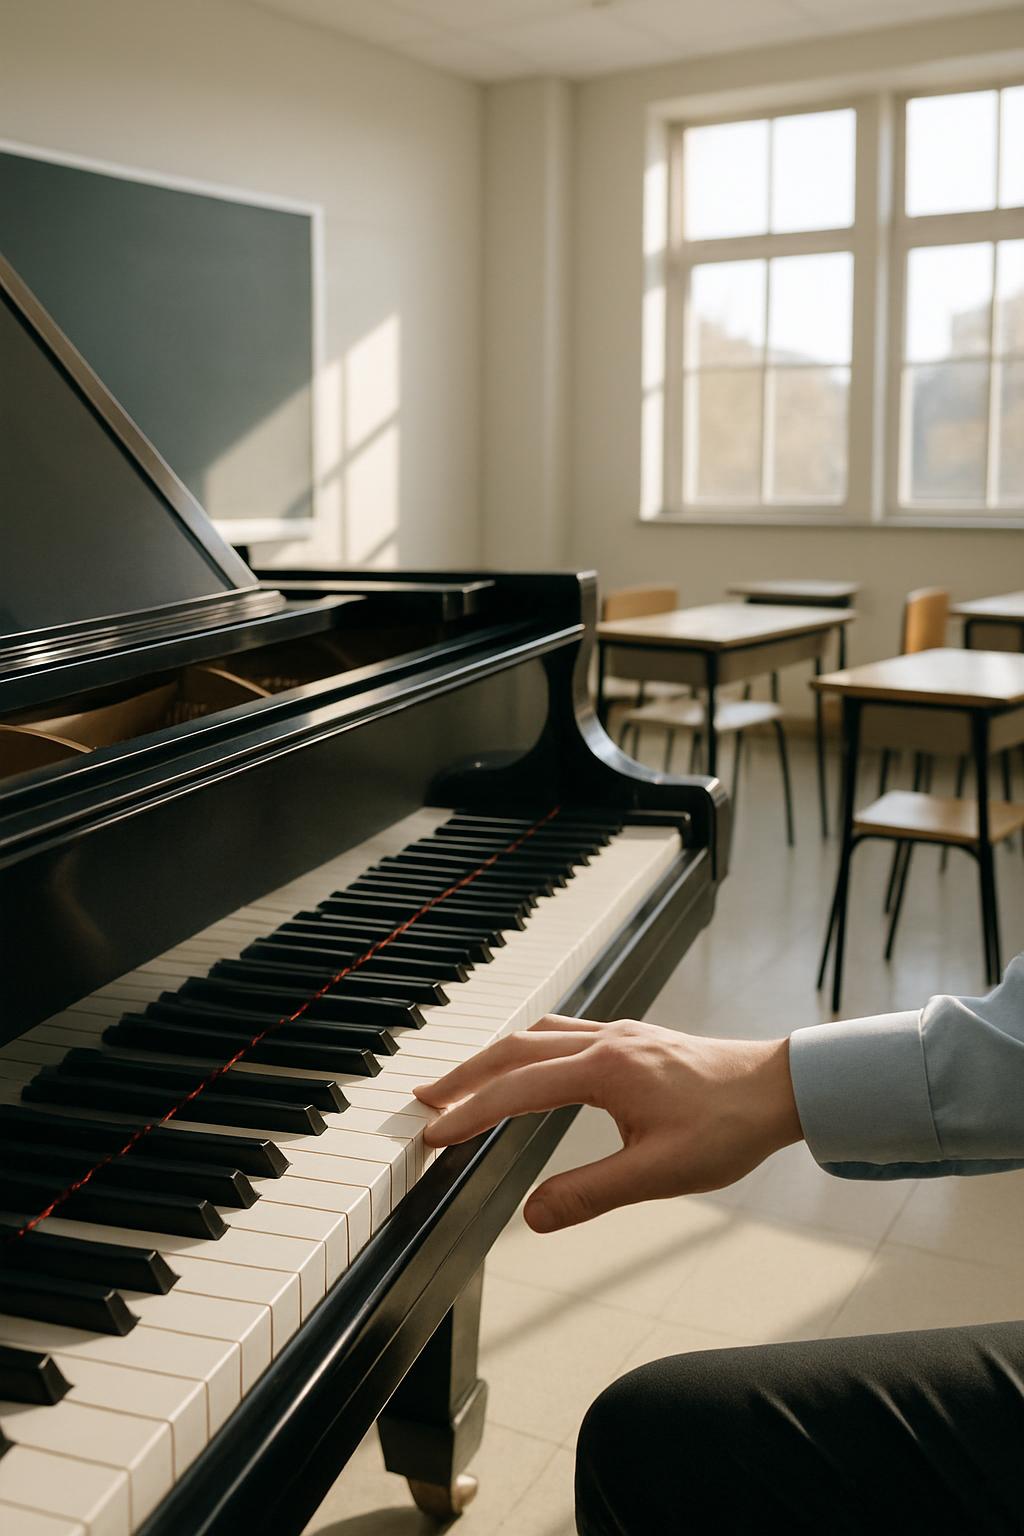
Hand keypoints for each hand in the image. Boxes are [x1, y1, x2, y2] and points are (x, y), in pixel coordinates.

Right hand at [414, 1016, 802, 1233]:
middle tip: (424, 1100)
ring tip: (462, 1081)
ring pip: (537, 1034)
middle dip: (464, 1075)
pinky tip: (529, 1063)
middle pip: (515, 1049)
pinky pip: (563, 1032)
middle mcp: (604, 1041)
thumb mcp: (659, 1174)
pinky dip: (528, 1047)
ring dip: (494, 1057)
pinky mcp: (632, 1038)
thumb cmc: (728, 1127)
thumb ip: (591, 1194)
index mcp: (604, 1070)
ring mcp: (618, 1034)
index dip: (469, 1113)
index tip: (431, 1133)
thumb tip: (533, 1216)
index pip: (516, 1089)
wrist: (779, 1088)